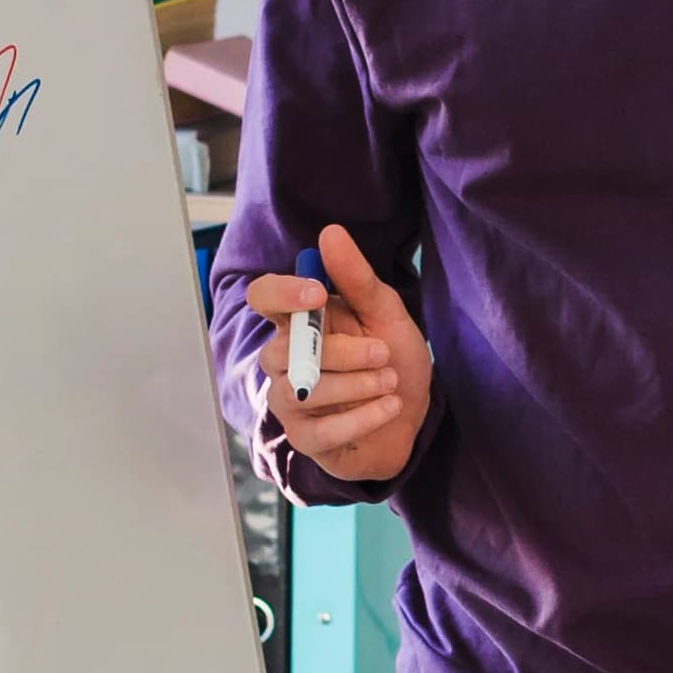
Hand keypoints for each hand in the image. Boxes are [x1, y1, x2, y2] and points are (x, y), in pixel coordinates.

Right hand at [242, 221, 433, 481]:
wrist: (411, 420)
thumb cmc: (392, 361)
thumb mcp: (385, 314)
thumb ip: (358, 279)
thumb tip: (330, 233)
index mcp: (299, 322)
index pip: (261, 297)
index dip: (281, 293)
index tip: (318, 293)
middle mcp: (284, 360)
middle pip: (282, 351)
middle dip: (339, 352)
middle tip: (382, 353)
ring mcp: (290, 403)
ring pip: (301, 391)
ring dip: (355, 384)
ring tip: (390, 381)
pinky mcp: (306, 439)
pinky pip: (322, 431)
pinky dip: (362, 418)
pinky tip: (389, 407)